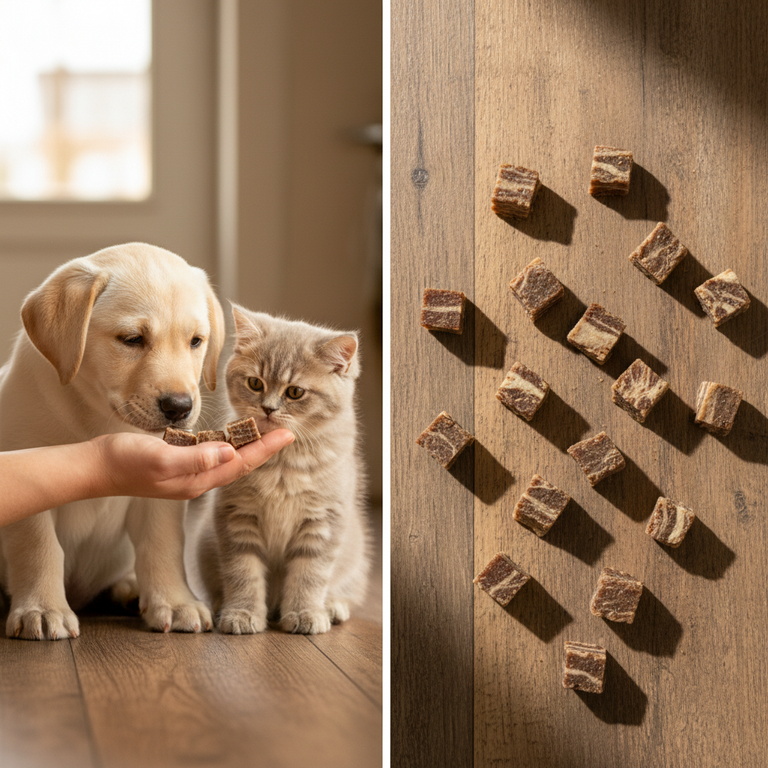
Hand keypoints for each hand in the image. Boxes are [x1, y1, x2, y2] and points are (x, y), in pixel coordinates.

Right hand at [93, 429, 293, 499]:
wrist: (96, 468)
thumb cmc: (124, 463)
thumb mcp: (160, 459)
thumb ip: (194, 458)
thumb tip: (228, 452)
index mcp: (198, 480)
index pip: (242, 463)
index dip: (266, 448)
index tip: (288, 434)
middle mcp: (198, 479)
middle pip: (241, 462)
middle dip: (265, 447)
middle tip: (286, 430)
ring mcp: (189, 473)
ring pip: (228, 458)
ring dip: (249, 445)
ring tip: (267, 430)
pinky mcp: (179, 463)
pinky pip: (213, 454)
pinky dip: (228, 443)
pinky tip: (233, 435)